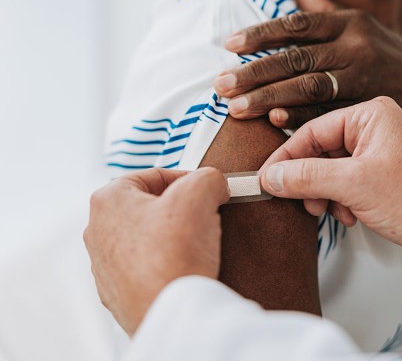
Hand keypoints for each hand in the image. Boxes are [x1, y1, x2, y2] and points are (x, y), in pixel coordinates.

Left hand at [84, 168, 229, 335]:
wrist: (168, 312)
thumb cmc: (173, 255)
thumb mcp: (200, 193)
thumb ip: (208, 177)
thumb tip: (215, 184)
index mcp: (108, 200)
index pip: (154, 176)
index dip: (187, 179)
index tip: (206, 191)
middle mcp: (98, 231)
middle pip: (149, 206)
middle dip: (179, 209)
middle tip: (203, 216)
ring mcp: (105, 265)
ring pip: (148, 237)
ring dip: (173, 237)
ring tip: (196, 245)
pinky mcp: (118, 292)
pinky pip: (147, 266)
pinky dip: (166, 264)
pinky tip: (184, 267)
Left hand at [215, 0, 401, 134]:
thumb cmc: (390, 56)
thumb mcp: (363, 26)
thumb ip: (326, 11)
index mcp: (350, 23)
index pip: (297, 25)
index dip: (260, 34)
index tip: (229, 45)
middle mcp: (355, 48)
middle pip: (296, 59)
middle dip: (254, 73)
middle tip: (221, 86)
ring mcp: (362, 79)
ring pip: (308, 87)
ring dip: (269, 98)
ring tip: (236, 108)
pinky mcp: (366, 109)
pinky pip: (328, 114)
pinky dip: (301, 119)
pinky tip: (275, 122)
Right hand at [260, 98, 401, 268]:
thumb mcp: (354, 185)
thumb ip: (307, 177)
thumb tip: (271, 176)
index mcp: (370, 116)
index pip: (312, 131)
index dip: (287, 158)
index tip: (267, 178)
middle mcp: (373, 129)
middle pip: (319, 152)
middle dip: (310, 181)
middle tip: (303, 201)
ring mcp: (376, 152)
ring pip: (329, 170)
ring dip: (325, 194)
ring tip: (333, 212)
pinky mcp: (379, 174)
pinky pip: (344, 183)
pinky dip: (340, 201)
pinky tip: (350, 216)